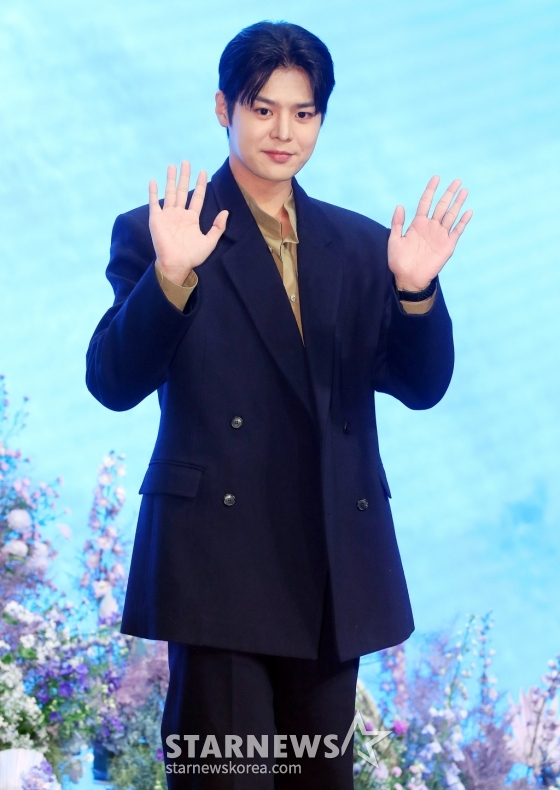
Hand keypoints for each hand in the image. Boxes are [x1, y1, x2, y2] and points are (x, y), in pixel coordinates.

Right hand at [148, 160, 228, 285]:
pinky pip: (154, 203)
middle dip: (185, 177)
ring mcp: (167, 215)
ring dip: (171, 180)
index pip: (197, 197)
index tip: (203, 172)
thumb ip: (218, 227)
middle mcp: (179, 214)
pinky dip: (153, 192)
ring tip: (172, 166)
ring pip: (170, 193)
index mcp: (192, 218)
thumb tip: (226, 212)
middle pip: (183, 191)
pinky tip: (153, 181)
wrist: (176, 264)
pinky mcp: (156, 219)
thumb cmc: (193, 256)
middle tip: (186, 162)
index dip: (200, 185)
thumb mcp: (210, 241)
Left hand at [388, 176, 472, 291]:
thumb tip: (399, 206)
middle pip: (441, 206)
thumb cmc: (399, 261)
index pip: (426, 202)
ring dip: (457, 203)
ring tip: (464, 191)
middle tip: (457, 180)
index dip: (430, 190)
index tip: (436, 178)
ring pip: (451, 215)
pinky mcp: (447, 245)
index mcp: (418, 224)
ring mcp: (440, 235)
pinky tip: (468, 212)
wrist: (409, 278)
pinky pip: (457, 231)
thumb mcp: (394, 240)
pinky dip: (463, 222)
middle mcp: (431, 227)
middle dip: (449, 193)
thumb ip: (398, 223)